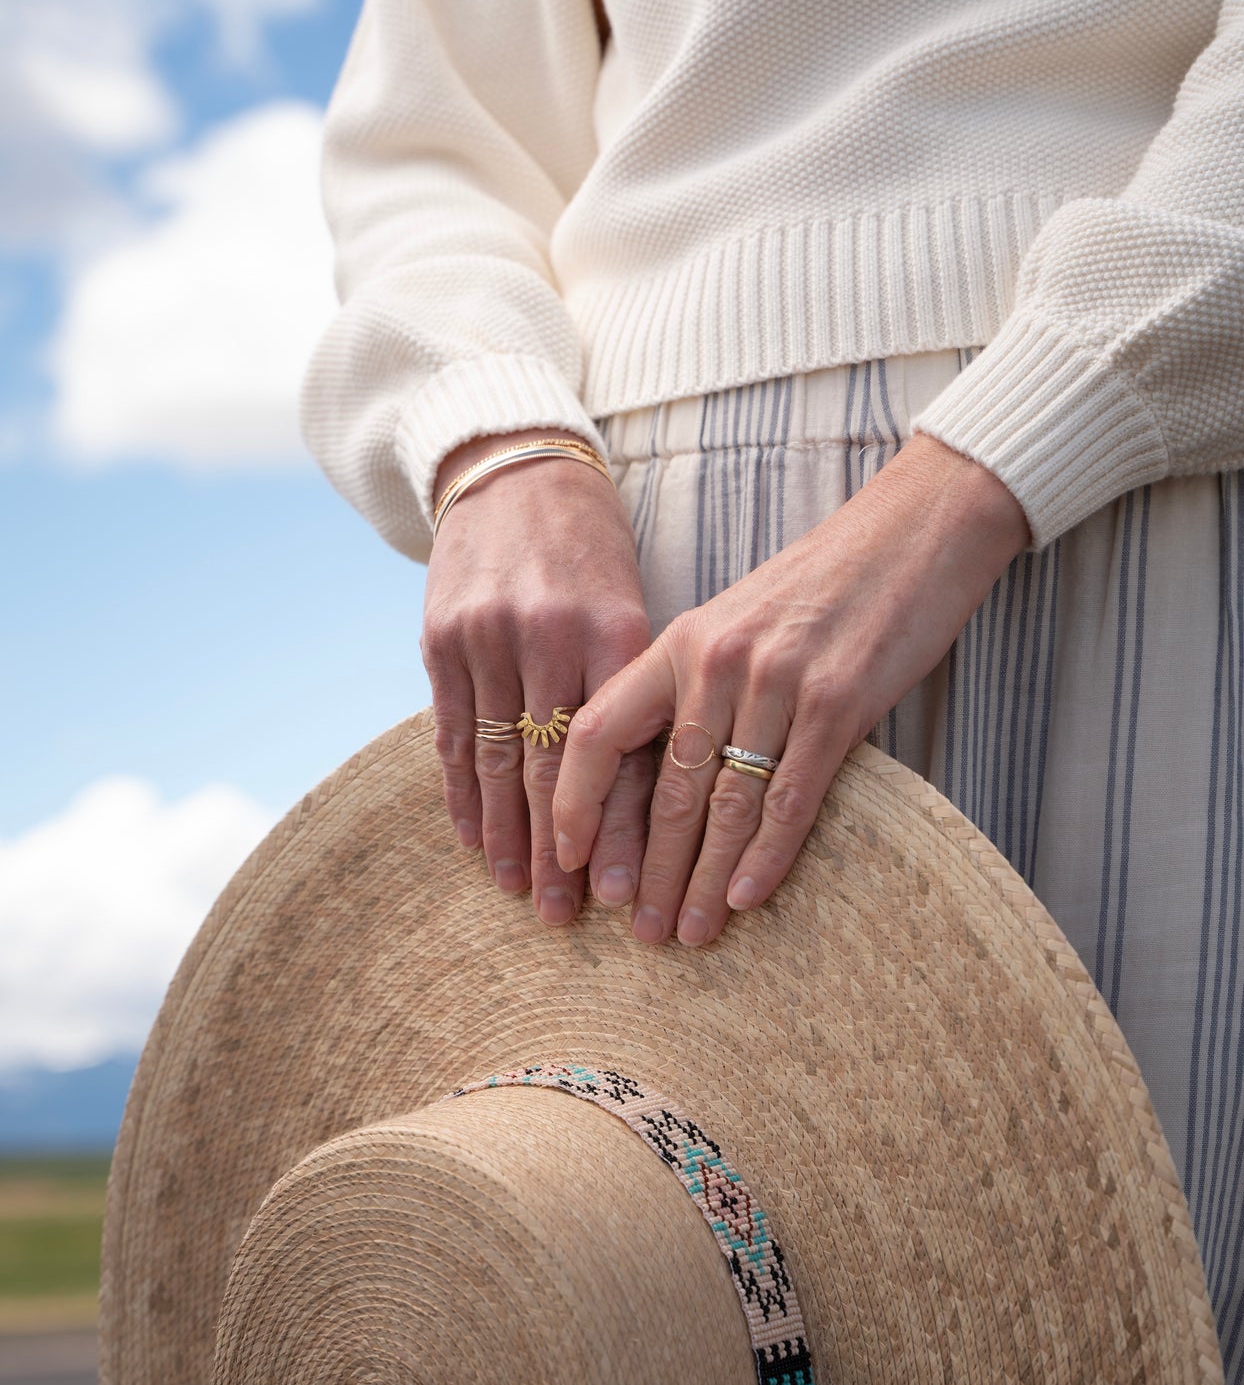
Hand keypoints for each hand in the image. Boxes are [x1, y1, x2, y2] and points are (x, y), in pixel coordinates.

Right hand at [422, 431, 652, 923]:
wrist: (513, 467)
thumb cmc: (591, 546)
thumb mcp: (632, 603)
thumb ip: (638, 689)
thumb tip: (661, 795)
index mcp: (613, 630)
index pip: (617, 754)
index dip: (616, 829)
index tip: (621, 890)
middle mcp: (546, 637)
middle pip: (554, 770)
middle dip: (561, 852)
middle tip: (567, 917)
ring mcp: (487, 639)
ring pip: (500, 763)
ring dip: (508, 837)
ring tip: (520, 894)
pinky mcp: (441, 639)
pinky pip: (454, 735)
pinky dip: (463, 794)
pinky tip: (473, 841)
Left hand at [553, 434, 1030, 945]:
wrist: (916, 529)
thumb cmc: (824, 586)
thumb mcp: (737, 624)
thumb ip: (695, 690)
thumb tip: (664, 783)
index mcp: (679, 642)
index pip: (598, 732)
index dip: (577, 802)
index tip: (570, 860)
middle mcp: (717, 662)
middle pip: (667, 788)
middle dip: (649, 870)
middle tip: (639, 932)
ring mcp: (778, 682)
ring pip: (725, 804)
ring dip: (704, 880)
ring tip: (689, 932)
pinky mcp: (841, 703)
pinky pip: (791, 797)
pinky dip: (766, 856)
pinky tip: (747, 899)